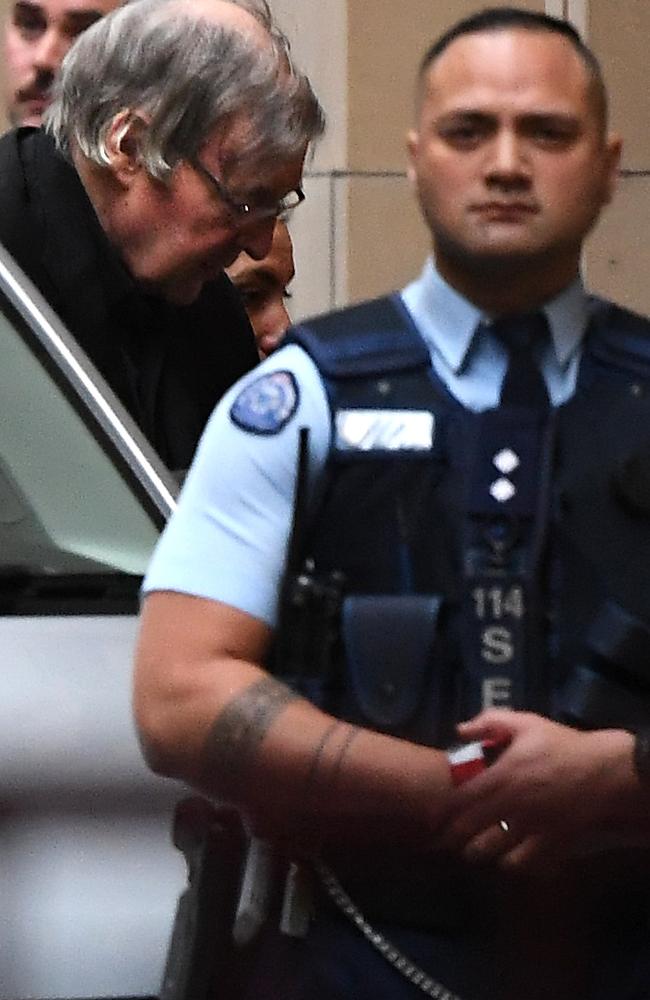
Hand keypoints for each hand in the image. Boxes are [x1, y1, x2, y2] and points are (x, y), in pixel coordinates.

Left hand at [439, 710, 635, 868]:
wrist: (603, 772)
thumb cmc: (561, 746)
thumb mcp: (526, 723)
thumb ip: (490, 723)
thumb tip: (460, 729)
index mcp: (501, 776)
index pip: (461, 800)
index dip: (444, 809)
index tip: (435, 813)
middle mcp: (511, 806)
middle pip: (470, 831)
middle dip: (454, 837)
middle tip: (446, 838)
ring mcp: (530, 828)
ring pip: (492, 851)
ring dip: (479, 852)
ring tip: (473, 850)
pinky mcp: (549, 843)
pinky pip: (523, 863)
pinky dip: (511, 862)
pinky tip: (507, 857)